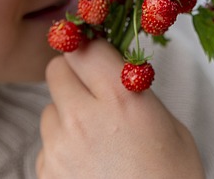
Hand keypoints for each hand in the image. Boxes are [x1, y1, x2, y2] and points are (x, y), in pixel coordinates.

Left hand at [36, 38, 204, 178]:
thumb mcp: (168, 125)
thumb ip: (135, 93)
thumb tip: (112, 73)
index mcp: (121, 98)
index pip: (85, 47)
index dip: (91, 48)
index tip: (97, 55)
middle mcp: (83, 117)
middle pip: (57, 69)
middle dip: (73, 75)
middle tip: (93, 92)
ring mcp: (59, 148)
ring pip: (49, 108)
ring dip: (66, 114)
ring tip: (95, 139)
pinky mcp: (46, 173)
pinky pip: (45, 144)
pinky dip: (61, 147)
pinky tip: (87, 165)